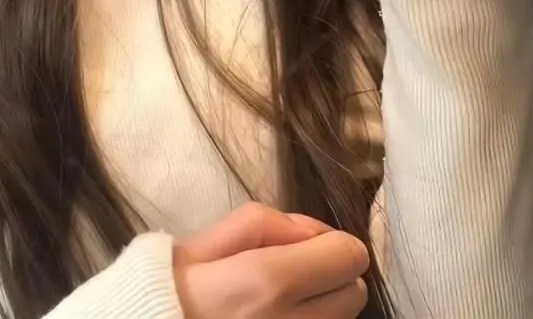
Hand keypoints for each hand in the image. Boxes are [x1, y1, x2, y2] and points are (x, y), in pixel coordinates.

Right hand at [173, 202, 369, 318]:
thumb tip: (313, 234)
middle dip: (333, 275)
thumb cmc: (178, 285)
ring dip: (325, 305)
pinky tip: (280, 317)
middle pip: (354, 293)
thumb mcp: (213, 237)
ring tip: (285, 299)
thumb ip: (269, 223)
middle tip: (297, 271)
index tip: (310, 245)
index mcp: (268, 281)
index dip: (335, 244)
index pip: (348, 257)